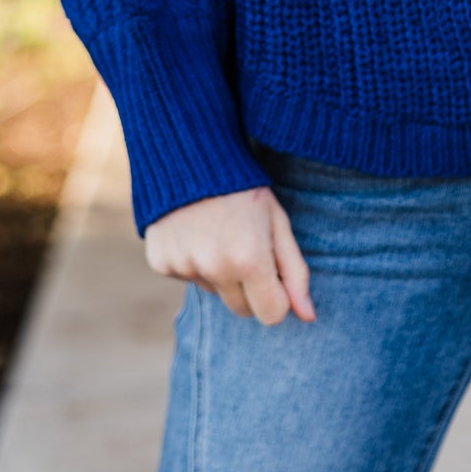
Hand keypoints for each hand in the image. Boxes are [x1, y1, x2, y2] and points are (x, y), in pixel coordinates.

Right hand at [144, 185, 316, 325]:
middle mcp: (215, 269)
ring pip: (214, 292)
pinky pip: (186, 278)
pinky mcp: (161, 263)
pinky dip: (193, 262)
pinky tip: (194, 231)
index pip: (272, 314)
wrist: (192, 154)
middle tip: (246, 247)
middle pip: (242, 310)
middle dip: (249, 288)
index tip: (273, 272)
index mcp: (250, 260)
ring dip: (220, 273)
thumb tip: (308, 317)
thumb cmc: (245, 189)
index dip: (277, 296)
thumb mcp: (277, 223)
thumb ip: (294, 272)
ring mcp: (184, 267)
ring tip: (219, 232)